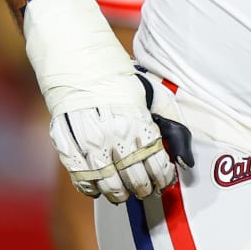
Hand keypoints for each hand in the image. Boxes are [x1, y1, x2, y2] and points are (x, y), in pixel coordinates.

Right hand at [26, 0, 177, 202]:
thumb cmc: (119, 77)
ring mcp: (85, 136)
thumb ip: (171, 125)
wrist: (75, 54)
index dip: (161, 177)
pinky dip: (88, 186)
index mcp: (135, 117)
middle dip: (141, 188)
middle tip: (145, 192)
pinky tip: (97, 189)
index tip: (164, 181)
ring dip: (116, 192)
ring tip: (124, 194)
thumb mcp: (152, 93)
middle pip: (129, 174)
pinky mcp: (63, 138)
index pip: (153, 160)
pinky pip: (77, 172)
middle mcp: (110, 130)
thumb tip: (187, 158)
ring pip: (104, 179)